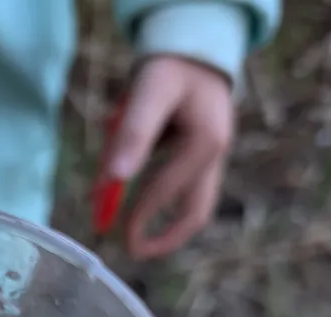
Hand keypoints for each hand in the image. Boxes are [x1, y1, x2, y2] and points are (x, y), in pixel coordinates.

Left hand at [105, 55, 233, 258]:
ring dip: (161, 223)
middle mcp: (215, 156)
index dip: (140, 218)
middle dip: (165, 238)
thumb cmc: (169, 69)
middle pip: (195, 214)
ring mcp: (211, 160)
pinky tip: (130, 200)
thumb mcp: (149, 92)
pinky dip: (158, 202)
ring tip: (133, 236)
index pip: (167, 193)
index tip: (117, 238)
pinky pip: (180, 191)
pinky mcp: (200, 161)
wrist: (193, 51)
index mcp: (205, 144)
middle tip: (134, 252)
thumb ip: (134, 134)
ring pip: (191, 207)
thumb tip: (115, 179)